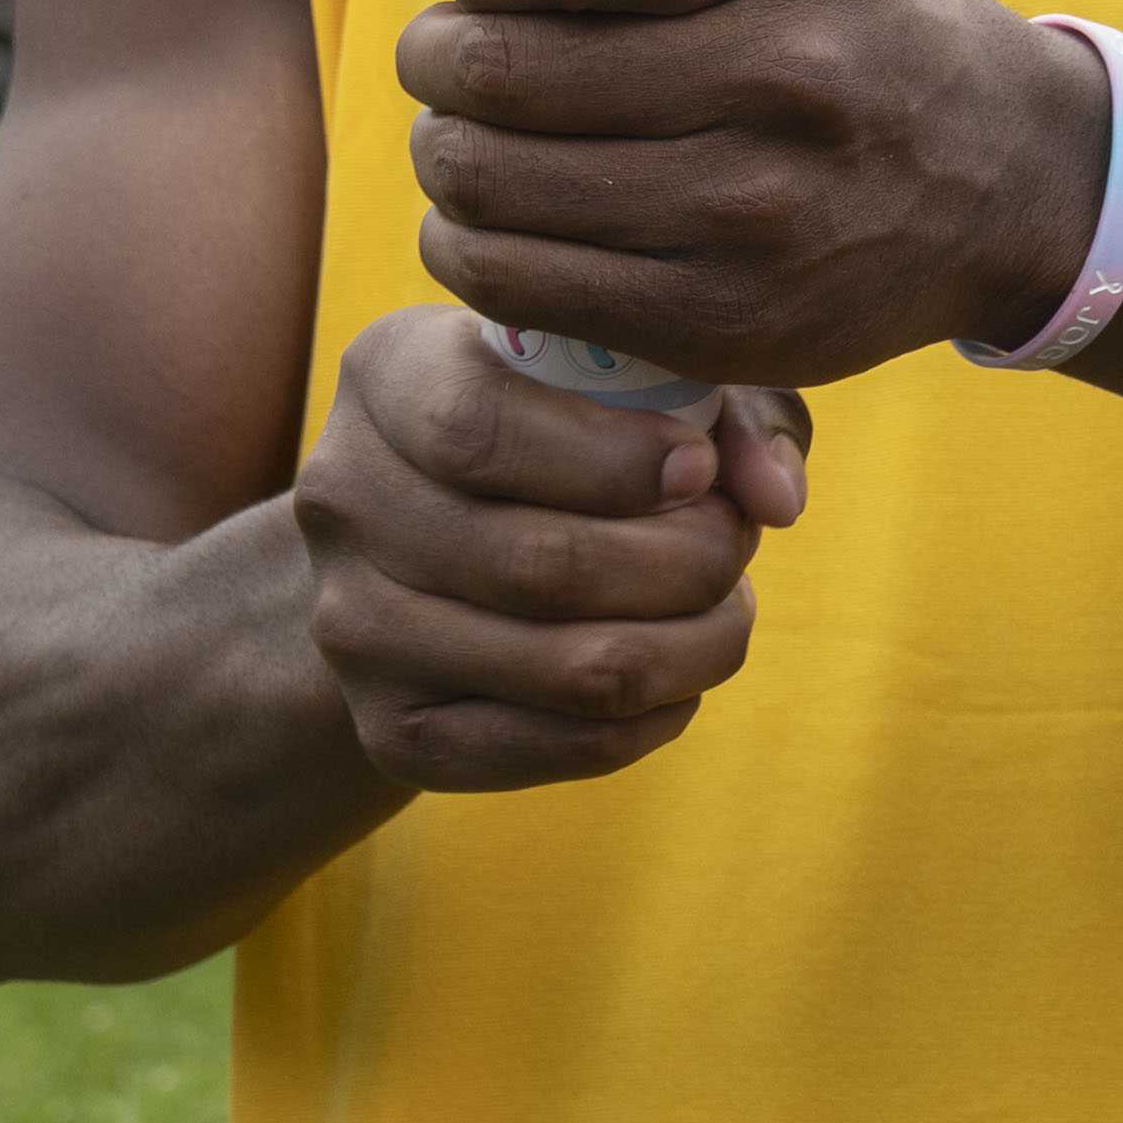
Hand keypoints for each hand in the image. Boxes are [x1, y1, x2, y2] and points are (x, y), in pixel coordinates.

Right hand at [289, 304, 815, 791]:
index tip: (698, 466)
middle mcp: (344, 500)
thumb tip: (778, 495)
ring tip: (728, 605)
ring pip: (567, 669)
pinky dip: (654, 716)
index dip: (613, 460)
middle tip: (736, 543)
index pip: (480, 429)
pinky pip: (556, 748)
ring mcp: (355, 627)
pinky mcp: (395, 731)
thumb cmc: (560, 426)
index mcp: (387, 374)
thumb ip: (724, 405)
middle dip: (684, 561)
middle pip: (538, 564)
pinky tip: (684, 674)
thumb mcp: (624, 377)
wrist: (417, 549)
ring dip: (691, 646)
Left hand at [384, 0, 1113, 385]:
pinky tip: (489, 219)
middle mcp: (785, 78)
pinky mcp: (726, 322)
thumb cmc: (852, 28)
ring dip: (446, 153)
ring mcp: (757, 213)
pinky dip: (469, 246)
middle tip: (451, 60)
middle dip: (440, 59)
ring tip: (469, 137)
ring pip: (492, 182)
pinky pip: (519, 285)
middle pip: (504, 72)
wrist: (1007, 182)